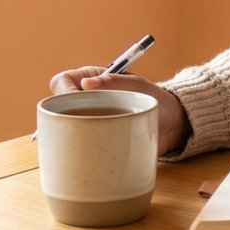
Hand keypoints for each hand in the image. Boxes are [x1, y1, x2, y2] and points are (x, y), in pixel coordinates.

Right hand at [48, 67, 191, 155]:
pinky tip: (86, 150)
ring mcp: (89, 120)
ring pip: (63, 125)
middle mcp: (86, 99)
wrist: (173, 125)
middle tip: (79, 122)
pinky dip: (76, 146)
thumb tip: (86, 83)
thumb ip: (114, 83)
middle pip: (56, 104)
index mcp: (92, 80)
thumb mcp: (138, 87)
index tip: (77, 102)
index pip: (62, 81)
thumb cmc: (157, 100)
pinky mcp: (94, 138)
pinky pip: (76, 142)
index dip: (63, 91)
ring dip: (69, 130)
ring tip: (87, 136)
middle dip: (61, 114)